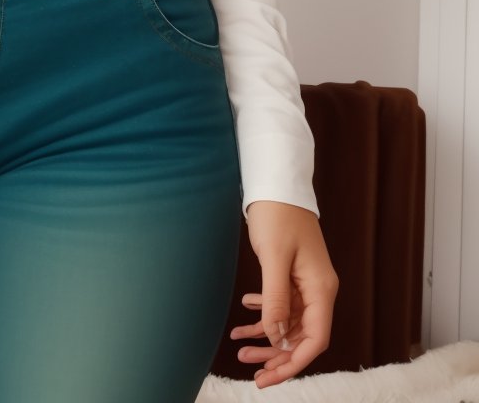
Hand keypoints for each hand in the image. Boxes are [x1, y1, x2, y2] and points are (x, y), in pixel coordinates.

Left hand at [230, 200, 338, 387]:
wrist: (276, 184)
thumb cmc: (277, 215)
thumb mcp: (273, 258)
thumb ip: (276, 300)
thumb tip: (276, 339)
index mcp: (321, 289)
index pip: (315, 339)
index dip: (294, 363)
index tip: (269, 377)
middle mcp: (318, 290)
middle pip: (301, 336)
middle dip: (276, 356)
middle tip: (250, 369)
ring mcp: (306, 283)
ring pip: (288, 323)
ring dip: (266, 337)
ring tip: (239, 346)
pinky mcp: (292, 274)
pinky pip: (281, 305)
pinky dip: (264, 313)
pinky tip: (245, 313)